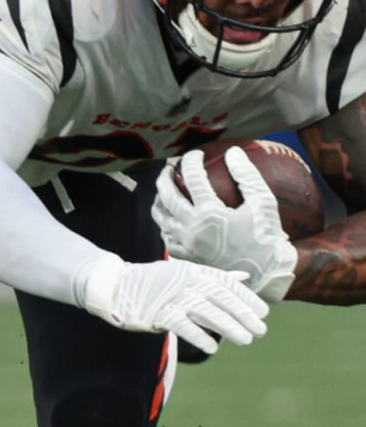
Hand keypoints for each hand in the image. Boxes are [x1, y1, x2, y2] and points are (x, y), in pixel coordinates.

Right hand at [80, 252, 267, 354]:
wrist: (116, 286)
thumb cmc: (155, 281)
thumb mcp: (186, 273)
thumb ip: (216, 277)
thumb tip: (244, 278)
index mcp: (194, 271)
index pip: (225, 283)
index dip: (246, 297)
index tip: (263, 312)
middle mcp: (185, 282)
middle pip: (220, 298)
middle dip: (242, 314)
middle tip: (261, 330)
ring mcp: (171, 297)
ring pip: (206, 312)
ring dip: (228, 327)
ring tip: (246, 340)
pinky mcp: (158, 313)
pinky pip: (182, 325)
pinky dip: (198, 335)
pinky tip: (213, 347)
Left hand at [151, 148, 297, 301]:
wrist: (266, 275)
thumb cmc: (266, 237)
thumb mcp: (263, 203)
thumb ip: (247, 176)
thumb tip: (233, 152)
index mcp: (210, 213)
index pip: (193, 178)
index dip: (191, 161)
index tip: (195, 154)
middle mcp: (192, 228)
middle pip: (167, 195)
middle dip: (165, 177)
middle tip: (169, 168)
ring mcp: (186, 244)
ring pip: (160, 217)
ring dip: (159, 200)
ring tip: (163, 191)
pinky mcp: (186, 258)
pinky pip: (166, 238)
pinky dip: (164, 224)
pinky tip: (169, 219)